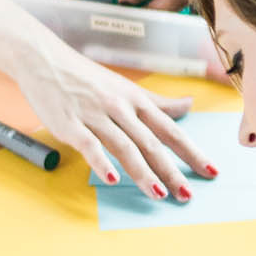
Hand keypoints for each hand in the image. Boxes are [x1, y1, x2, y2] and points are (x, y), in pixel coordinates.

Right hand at [23, 43, 212, 199]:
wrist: (44, 60)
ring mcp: (95, 116)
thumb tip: (189, 105)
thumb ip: (158, 101)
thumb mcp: (126, 88)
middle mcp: (121, 108)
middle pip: (152, 143)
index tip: (211, 170)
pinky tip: (111, 180)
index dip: (192, 151)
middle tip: (187, 195)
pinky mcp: (70, 124)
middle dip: (171, 170)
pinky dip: (101, 163)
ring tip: (158, 194)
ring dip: (143, 172)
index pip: (171, 130)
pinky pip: (89, 145)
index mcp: (137, 101)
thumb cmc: (87, 77)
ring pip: (125, 146)